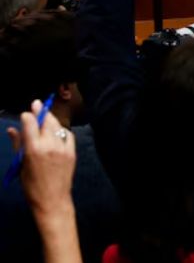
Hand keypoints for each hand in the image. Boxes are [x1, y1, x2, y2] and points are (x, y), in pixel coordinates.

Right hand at [7, 100, 75, 217]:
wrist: (52, 200)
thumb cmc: (31, 186)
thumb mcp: (20, 165)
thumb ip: (17, 145)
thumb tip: (11, 130)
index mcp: (34, 149)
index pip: (31, 124)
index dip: (27, 116)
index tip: (26, 113)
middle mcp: (49, 146)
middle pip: (46, 121)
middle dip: (40, 111)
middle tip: (36, 104)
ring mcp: (63, 148)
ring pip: (57, 126)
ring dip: (51, 119)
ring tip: (45, 116)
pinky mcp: (72, 152)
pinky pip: (68, 135)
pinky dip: (61, 130)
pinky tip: (56, 131)